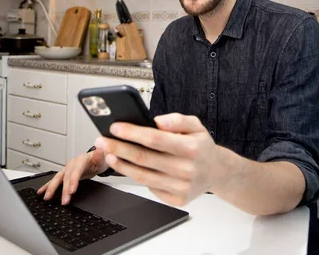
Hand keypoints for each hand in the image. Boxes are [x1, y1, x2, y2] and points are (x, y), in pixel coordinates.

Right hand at [36, 147, 108, 204]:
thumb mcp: (103, 157)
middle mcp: (72, 164)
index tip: (71, 191)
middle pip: (66, 177)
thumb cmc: (99, 159)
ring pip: (58, 179)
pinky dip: (47, 186)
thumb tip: (99, 149)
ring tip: (47, 198)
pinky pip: (54, 180)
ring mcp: (67, 168)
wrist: (97, 158)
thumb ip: (100, 155)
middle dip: (63, 190)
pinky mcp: (65, 173)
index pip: (76, 171)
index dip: (73, 181)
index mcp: (81, 160)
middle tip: (64, 201)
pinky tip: (41, 192)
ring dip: (52, 189)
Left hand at [95, 113, 225, 206]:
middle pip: (144, 158)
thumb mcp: (195, 125)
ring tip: (108, 154)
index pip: (155, 139)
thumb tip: (156, 121)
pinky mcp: (177, 200)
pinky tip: (126, 167)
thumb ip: (177, 119)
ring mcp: (182, 187)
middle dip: (118, 148)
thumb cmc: (201, 146)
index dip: (132, 133)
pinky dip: (135, 177)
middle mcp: (187, 169)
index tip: (115, 127)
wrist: (217, 172)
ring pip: (143, 176)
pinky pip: (150, 188)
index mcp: (191, 148)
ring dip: (121, 165)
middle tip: (101, 141)